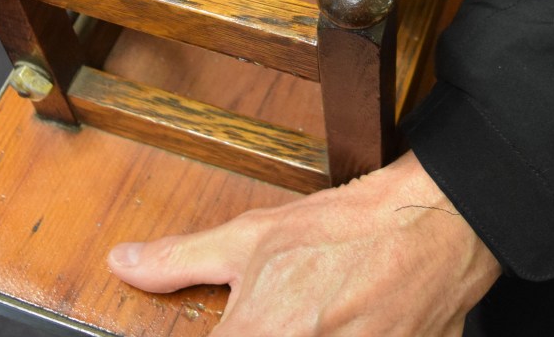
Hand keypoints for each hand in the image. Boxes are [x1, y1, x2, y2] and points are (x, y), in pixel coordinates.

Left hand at [107, 151, 500, 335]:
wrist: (430, 227)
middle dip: (260, 330)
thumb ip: (180, 259)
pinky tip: (334, 325)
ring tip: (308, 315)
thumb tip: (123, 262)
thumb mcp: (252, 235)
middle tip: (283, 313)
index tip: (225, 326)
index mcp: (254, 336)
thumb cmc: (344, 229)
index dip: (213, 336)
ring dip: (298, 336)